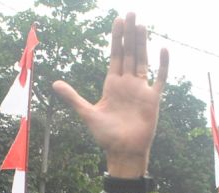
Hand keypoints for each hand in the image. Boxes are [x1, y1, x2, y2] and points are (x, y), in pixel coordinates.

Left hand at [53, 13, 168, 176]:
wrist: (123, 152)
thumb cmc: (106, 136)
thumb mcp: (87, 113)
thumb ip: (73, 98)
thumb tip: (54, 84)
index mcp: (112, 84)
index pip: (115, 55)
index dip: (116, 38)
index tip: (117, 21)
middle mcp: (127, 84)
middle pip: (129, 53)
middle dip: (129, 34)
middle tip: (130, 13)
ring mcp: (141, 90)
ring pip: (142, 60)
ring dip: (142, 43)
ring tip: (141, 25)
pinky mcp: (152, 99)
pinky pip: (159, 78)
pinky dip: (162, 65)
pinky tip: (163, 49)